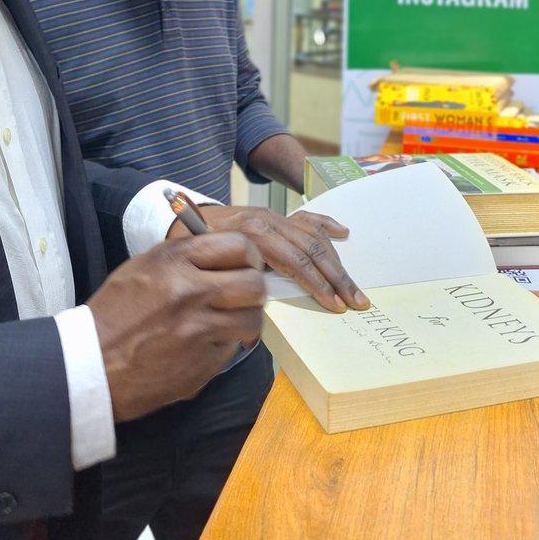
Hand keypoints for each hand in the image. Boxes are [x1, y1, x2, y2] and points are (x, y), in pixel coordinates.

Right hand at [88, 232, 265, 420]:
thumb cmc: (115, 314)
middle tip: (243, 296)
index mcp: (175, 260)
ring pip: (251, 319)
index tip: (246, 265)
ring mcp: (199, 329)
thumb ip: (185, 256)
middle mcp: (192, 291)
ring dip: (244, 321)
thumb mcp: (144, 267)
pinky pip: (232, 349)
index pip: (239, 245)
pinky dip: (224, 347)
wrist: (91, 365)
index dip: (249, 256)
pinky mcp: (203, 364)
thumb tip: (222, 253)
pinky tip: (203, 345)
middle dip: (253, 290)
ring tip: (227, 323)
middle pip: (254, 284)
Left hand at [175, 205, 369, 313]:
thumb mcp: (205, 271)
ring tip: (353, 285)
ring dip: (337, 262)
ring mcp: (274, 215)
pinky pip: (306, 217)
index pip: (294, 261)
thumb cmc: (192, 250)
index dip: (316, 285)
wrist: (183, 218)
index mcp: (251, 234)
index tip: (333, 305)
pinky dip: (326, 224)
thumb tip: (254, 324)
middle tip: (355, 301)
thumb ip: (232, 290)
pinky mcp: (276, 215)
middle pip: (311, 249)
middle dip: (336, 278)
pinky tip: (343, 233)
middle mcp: (267, 221)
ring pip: (313, 236)